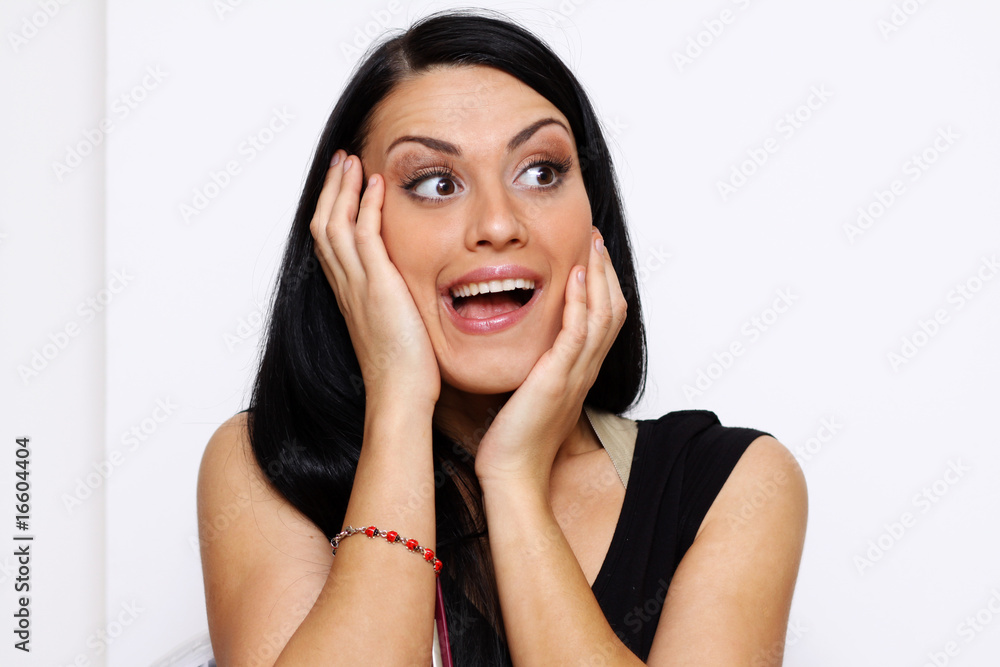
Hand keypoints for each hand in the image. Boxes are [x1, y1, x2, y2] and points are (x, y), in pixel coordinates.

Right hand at [309, 150, 440, 407]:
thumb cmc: (405, 373)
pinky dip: (366, 205)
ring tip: (352, 161)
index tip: (344, 186)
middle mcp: (346, 287)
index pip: (331, 244)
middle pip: (323, 225)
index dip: (333, 211)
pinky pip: (363, 235)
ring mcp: (358, 286)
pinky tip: (376, 185)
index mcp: (349, 296)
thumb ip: (396, 307)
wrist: (400, 395)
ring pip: (335, 224)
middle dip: (331, 190)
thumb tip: (409, 299)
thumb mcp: (396, 329)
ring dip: (343, 188)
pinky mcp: (376, 286)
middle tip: (341, 161)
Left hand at [473, 227, 626, 489]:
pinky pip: (577, 334)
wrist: (511, 475)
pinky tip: (574, 277)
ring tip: (590, 246)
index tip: (588, 256)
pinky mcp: (557, 379)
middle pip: (612, 310)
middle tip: (594, 239)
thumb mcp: (527, 394)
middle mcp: (583, 370)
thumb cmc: (512, 441)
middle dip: (605, 271)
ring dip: (598, 276)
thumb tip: (518, 349)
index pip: (602, 320)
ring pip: (601, 316)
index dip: (600, 285)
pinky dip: (580, 303)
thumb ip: (530, 368)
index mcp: (577, 372)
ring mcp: (574, 374)